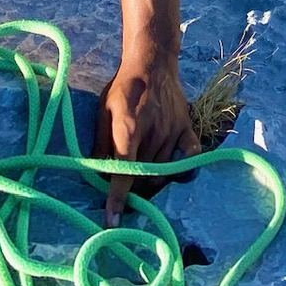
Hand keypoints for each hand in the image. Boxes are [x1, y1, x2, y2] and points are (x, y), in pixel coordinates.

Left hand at [93, 54, 200, 226]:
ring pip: (163, 172)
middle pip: (144, 178)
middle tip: (126, 187)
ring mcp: (173, 132)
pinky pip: (190, 156)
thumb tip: (96, 175)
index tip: (113, 221)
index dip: (116, 200)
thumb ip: (101, 145)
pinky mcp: (186, 128)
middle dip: (134, 189)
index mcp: (129, 132)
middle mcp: (153, 135)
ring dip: (151, 179)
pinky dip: (182, 166)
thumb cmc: (123, 88)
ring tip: (142, 171)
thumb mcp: (103, 112)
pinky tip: (172, 167)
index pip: (123, 175)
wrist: (152, 63)